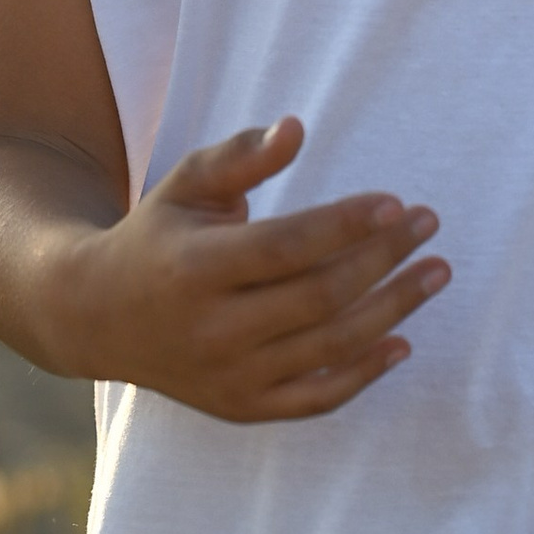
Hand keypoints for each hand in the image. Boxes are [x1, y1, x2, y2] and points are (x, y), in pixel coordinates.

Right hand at [56, 115, 446, 422]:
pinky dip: (363, 375)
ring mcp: (229, 376)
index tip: (398, 202)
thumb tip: (297, 127)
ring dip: (393, 310)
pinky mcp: (241, 407)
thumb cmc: (157, 234)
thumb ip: (242, 156)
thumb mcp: (188, 182)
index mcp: (195, 268)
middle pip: (318, 298)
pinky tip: (402, 341)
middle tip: (430, 225)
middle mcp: (212, 330)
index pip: (286, 248)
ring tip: (436, 272)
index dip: (346, 225)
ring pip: (328, 348)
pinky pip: (315, 399)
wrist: (97, 317)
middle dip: (384, 259)